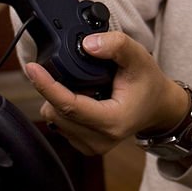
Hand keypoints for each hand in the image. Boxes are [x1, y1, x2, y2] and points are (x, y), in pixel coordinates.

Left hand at [26, 32, 188, 155]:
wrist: (159, 107)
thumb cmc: (148, 83)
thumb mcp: (138, 57)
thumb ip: (116, 45)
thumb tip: (88, 44)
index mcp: (112, 121)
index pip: (69, 106)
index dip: (47, 86)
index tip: (32, 68)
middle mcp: (100, 140)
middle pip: (56, 112)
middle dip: (53, 89)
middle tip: (69, 71)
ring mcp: (92, 146)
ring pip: (54, 119)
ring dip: (57, 99)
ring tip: (80, 86)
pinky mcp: (85, 145)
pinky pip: (59, 125)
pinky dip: (62, 108)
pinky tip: (80, 97)